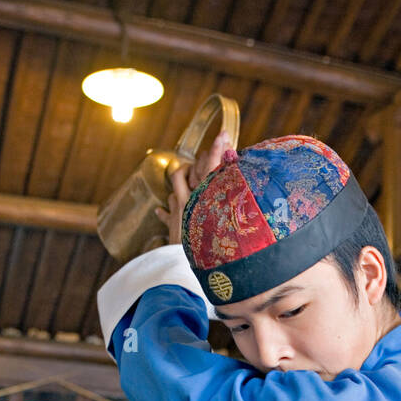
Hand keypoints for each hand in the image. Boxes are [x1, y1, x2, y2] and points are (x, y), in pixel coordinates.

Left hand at [155, 127, 232, 245]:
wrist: (193, 265)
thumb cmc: (218, 247)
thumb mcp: (229, 218)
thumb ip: (235, 198)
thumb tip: (241, 183)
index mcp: (207, 195)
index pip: (212, 163)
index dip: (218, 147)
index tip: (223, 135)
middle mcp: (192, 198)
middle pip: (191, 169)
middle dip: (200, 161)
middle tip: (209, 155)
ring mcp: (180, 210)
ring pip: (175, 184)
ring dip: (181, 181)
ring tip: (188, 179)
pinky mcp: (173, 225)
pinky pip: (165, 214)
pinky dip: (164, 212)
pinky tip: (159, 210)